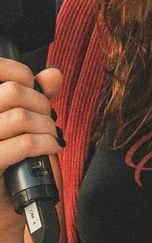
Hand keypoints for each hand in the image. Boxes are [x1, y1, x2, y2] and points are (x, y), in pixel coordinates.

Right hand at [0, 60, 62, 238]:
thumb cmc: (6, 169)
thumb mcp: (17, 128)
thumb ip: (31, 98)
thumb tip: (53, 74)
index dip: (20, 73)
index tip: (32, 85)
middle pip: (12, 92)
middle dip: (40, 102)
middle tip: (47, 118)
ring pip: (21, 116)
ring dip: (46, 125)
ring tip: (50, 136)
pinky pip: (24, 143)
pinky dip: (46, 143)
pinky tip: (52, 148)